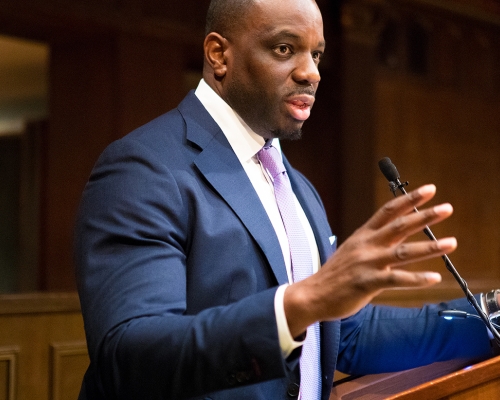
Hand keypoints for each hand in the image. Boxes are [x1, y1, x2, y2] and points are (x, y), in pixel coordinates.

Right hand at [284, 184, 455, 336]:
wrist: (314, 294)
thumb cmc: (336, 274)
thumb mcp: (353, 250)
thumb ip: (374, 241)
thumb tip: (397, 232)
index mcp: (363, 235)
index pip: (388, 211)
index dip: (409, 199)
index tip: (429, 190)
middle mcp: (366, 245)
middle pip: (399, 226)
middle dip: (424, 216)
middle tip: (447, 208)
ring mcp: (367, 263)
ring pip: (403, 252)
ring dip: (429, 247)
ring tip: (451, 243)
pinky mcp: (367, 282)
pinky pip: (396, 279)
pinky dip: (416, 279)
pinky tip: (434, 278)